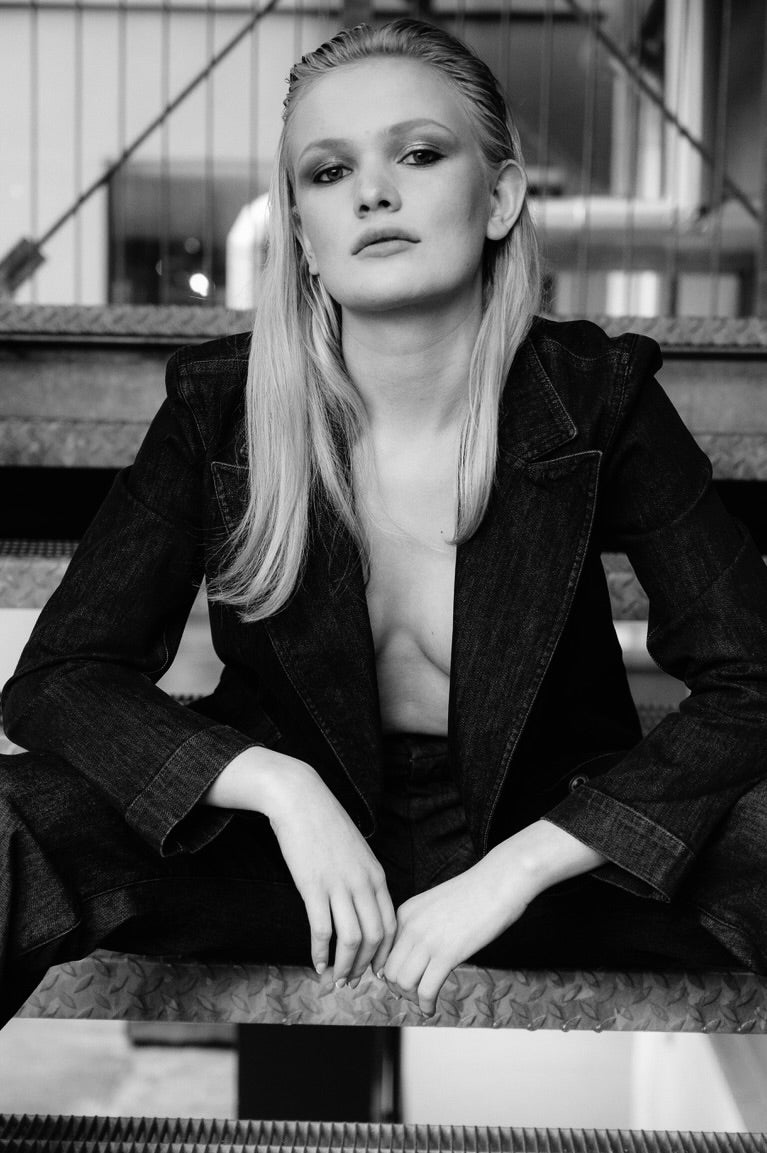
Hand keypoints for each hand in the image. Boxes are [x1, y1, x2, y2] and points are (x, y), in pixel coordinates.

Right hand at [262, 759, 396, 983]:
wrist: (301, 800)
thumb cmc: (326, 825)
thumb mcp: (356, 852)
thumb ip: (363, 879)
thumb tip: (363, 907)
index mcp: (376, 875)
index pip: (391, 925)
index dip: (385, 954)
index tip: (374, 970)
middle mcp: (363, 883)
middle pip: (375, 937)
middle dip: (366, 966)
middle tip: (354, 982)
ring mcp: (339, 885)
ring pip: (352, 939)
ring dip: (344, 966)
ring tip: (335, 979)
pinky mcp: (314, 886)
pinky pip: (323, 930)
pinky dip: (321, 953)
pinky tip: (316, 963)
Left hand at [380, 820, 606, 1014]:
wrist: (499, 881)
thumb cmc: (476, 893)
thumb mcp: (437, 906)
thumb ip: (423, 926)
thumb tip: (419, 957)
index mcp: (406, 912)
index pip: (385, 952)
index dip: (391, 973)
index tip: (401, 984)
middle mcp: (410, 926)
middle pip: (389, 971)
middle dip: (398, 990)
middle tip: (412, 997)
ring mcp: (427, 940)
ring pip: (402, 983)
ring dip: (411, 999)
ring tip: (423, 1002)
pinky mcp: (447, 954)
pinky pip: (425, 990)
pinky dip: (426, 1005)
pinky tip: (432, 1008)